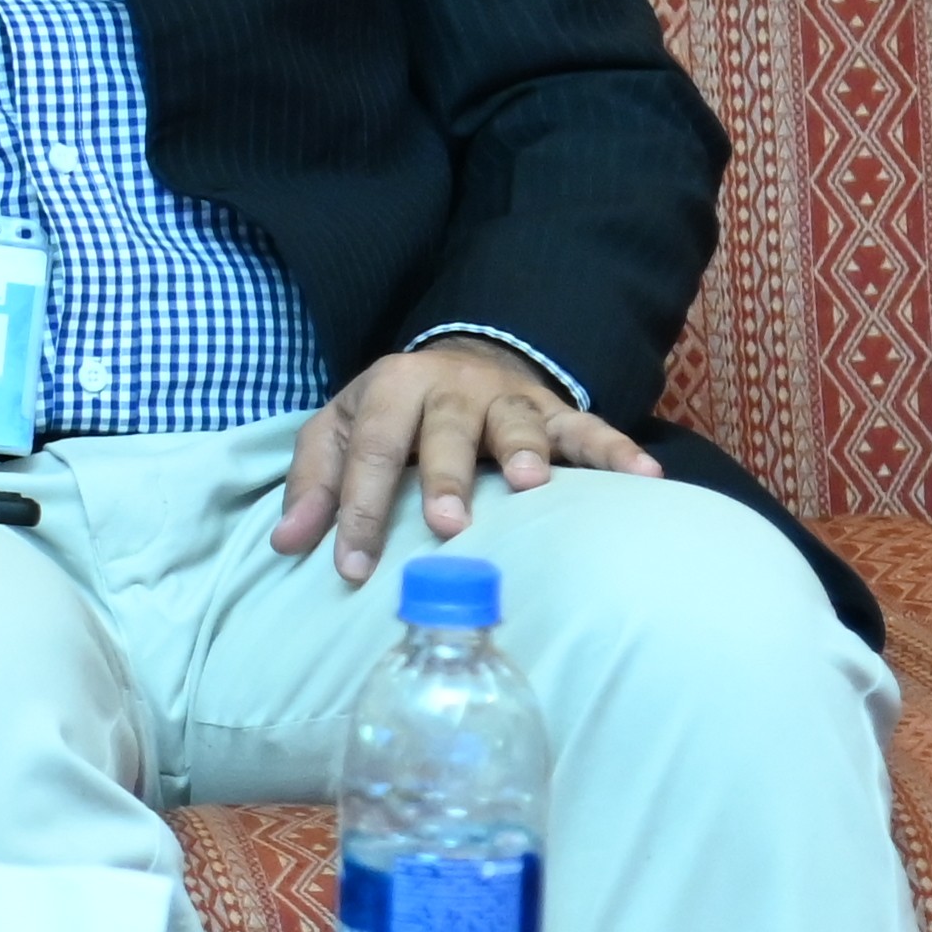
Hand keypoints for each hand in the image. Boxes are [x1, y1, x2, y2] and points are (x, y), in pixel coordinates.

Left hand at [271, 343, 656, 586]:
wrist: (457, 363)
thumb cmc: (390, 415)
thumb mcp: (338, 431)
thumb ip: (313, 483)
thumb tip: (287, 543)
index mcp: (390, 386)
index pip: (369, 450)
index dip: (358, 510)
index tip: (353, 568)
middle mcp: (451, 385)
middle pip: (444, 430)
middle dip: (445, 476)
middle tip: (449, 524)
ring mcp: (508, 397)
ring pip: (516, 421)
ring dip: (524, 451)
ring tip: (531, 485)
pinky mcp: (555, 412)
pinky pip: (589, 430)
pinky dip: (617, 451)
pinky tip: (644, 478)